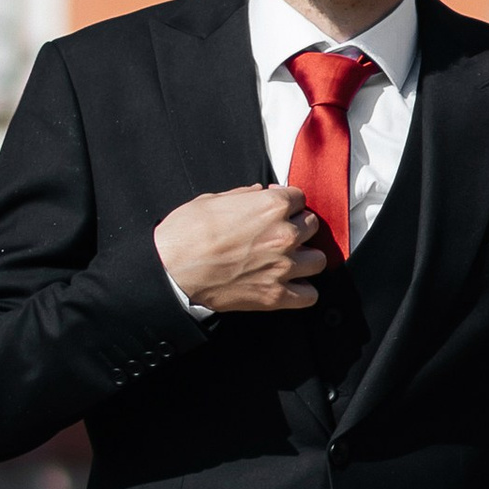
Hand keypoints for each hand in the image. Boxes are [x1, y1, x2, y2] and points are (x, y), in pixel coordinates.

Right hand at [156, 184, 326, 313]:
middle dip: (298, 227)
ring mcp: (283, 267)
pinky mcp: (275, 295)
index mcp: (272, 206)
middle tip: (280, 234)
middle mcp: (285, 235)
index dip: (287, 202)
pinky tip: (291, 286)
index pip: (300, 197)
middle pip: (312, 226)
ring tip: (290, 260)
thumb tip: (259, 193)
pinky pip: (309, 295)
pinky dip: (303, 292)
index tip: (278, 209)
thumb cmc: (186, 233)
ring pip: (318, 260)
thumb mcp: (213, 200)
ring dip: (305, 258)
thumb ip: (244, 195)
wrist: (170, 270)